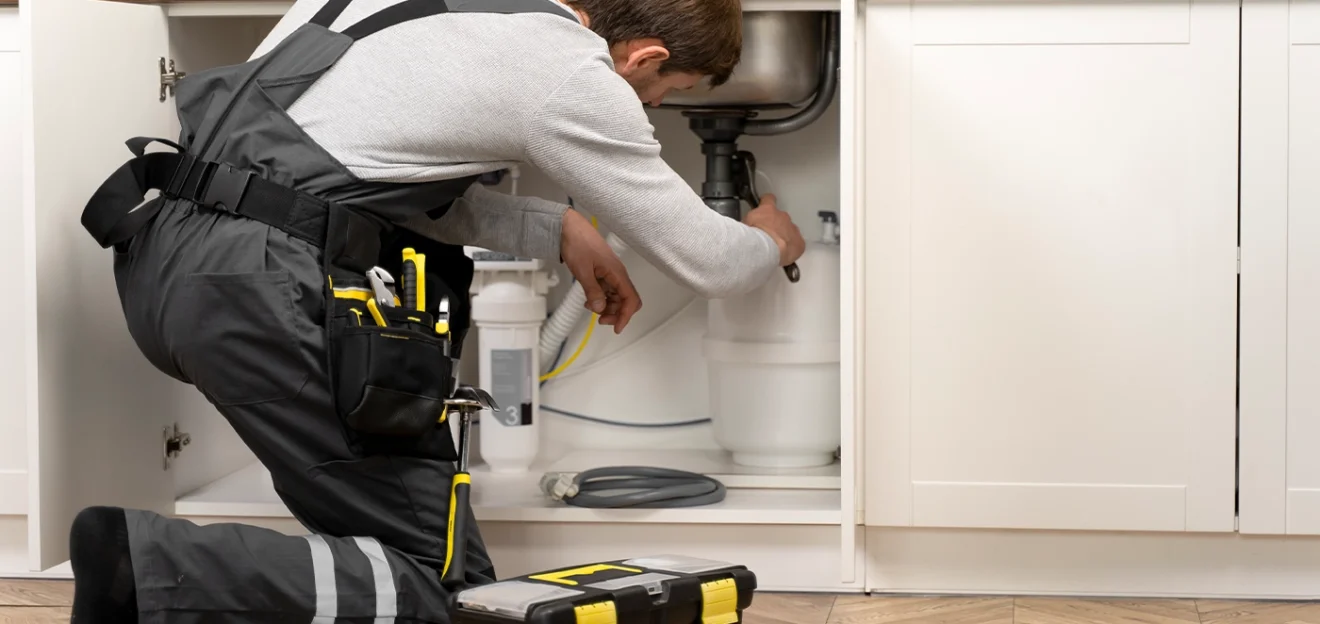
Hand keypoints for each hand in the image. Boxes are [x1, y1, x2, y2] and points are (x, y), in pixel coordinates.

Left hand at [560, 209, 641, 332]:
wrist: (568, 227)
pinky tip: (590, 300)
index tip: (616, 328)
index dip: (626, 316)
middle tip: (599, 320)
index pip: (631, 299)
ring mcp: (610, 273)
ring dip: (607, 307)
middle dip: (616, 314)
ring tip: (591, 308)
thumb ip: (593, 291)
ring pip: (617, 297)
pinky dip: (601, 299)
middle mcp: (617, 274)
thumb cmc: (577, 243)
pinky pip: (608, 291)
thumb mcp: (582, 271)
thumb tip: (600, 309)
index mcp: (617, 273)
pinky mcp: (602, 273)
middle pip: (626, 301)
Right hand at [742, 193, 804, 265]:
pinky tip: (784, 254)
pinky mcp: (799, 242)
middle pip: (781, 217)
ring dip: (784, 236)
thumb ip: (750, 220)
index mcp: (768, 209)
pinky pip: (797, 244)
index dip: (766, 202)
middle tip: (766, 235)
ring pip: (790, 230)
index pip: (769, 199)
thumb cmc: (752, 237)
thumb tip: (748, 224)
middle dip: (775, 225)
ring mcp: (793, 229)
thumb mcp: (744, 223)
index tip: (764, 205)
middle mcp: (782, 216)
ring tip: (774, 247)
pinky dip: (792, 248)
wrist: (765, 249)